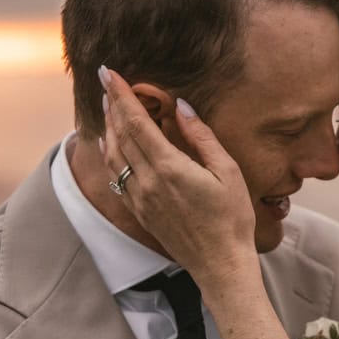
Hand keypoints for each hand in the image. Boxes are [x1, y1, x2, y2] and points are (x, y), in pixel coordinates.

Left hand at [98, 66, 257, 282]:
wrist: (219, 264)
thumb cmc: (231, 219)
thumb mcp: (227, 172)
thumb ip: (202, 137)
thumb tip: (181, 107)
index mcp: (169, 168)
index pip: (136, 122)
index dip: (121, 95)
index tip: (110, 73)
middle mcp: (148, 182)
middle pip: (121, 135)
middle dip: (112, 105)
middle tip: (107, 83)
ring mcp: (140, 199)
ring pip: (114, 156)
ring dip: (108, 128)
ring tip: (108, 108)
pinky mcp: (140, 212)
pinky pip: (116, 177)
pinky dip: (110, 155)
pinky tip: (110, 145)